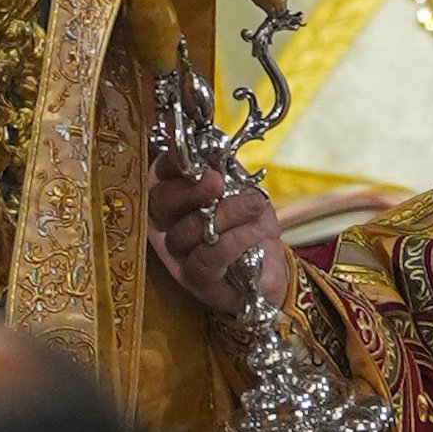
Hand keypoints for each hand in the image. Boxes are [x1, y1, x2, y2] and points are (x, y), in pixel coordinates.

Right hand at [148, 157, 289, 317]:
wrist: (273, 263)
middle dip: (190, 190)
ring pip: (186, 231)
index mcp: (177, 193)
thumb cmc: (251, 221)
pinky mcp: (195, 280)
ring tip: (253, 206)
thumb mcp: (243, 187)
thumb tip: (215, 151)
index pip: (161, 173)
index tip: (195, 156)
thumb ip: (226, 170)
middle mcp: (168, 224)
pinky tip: (255, 231)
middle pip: (160, 203)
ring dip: (225, 214)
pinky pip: (206, 258)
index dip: (172, 162)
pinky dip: (234, 240)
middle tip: (216, 181)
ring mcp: (178, 255)